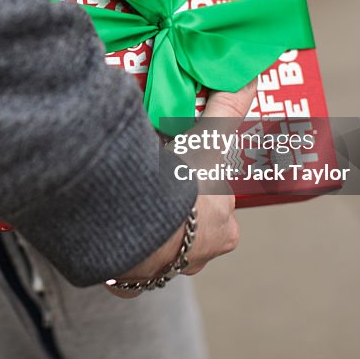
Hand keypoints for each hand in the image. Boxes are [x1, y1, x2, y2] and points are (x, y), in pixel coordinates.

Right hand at [106, 81, 255, 297]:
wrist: (133, 224)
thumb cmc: (177, 187)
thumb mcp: (206, 140)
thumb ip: (227, 108)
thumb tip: (252, 76)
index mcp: (223, 230)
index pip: (215, 205)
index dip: (198, 186)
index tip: (181, 171)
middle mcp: (199, 257)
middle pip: (190, 231)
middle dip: (175, 211)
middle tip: (152, 182)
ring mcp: (164, 273)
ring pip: (159, 252)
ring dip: (147, 233)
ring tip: (127, 205)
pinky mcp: (130, 282)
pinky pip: (126, 274)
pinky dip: (119, 259)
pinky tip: (108, 238)